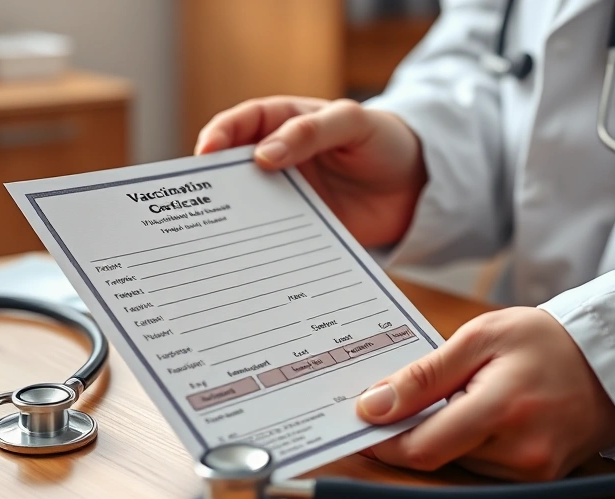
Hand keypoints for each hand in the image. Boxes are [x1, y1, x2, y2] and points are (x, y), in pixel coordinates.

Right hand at [196, 97, 426, 247]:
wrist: (416, 188)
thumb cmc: (383, 141)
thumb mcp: (352, 123)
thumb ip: (310, 132)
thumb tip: (263, 156)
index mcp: (284, 123)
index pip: (242, 123)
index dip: (220, 134)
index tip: (207, 152)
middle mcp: (277, 160)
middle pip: (234, 168)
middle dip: (212, 181)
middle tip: (199, 198)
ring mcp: (286, 197)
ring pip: (247, 206)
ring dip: (230, 219)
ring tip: (215, 234)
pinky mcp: (298, 230)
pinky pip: (271, 238)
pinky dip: (257, 248)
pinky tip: (250, 259)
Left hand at [356, 308, 614, 480]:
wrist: (611, 359)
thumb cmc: (546, 341)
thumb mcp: (480, 337)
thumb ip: (424, 375)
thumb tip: (373, 406)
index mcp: (502, 410)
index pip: (421, 447)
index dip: (383, 441)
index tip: (358, 424)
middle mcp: (520, 452)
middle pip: (436, 456)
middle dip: (413, 429)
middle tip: (405, 396)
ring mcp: (532, 471)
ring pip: (457, 462)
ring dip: (445, 434)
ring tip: (465, 393)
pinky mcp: (538, 478)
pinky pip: (482, 466)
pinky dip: (469, 442)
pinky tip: (482, 411)